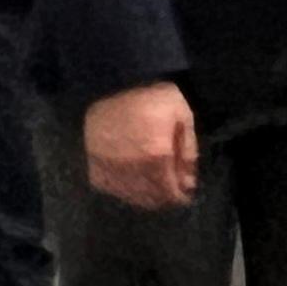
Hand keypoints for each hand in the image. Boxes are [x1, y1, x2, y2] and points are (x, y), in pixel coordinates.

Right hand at [84, 82, 199, 209]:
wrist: (108, 87)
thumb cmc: (149, 98)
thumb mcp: (180, 114)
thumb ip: (188, 148)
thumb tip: (189, 179)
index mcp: (156, 158)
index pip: (171, 193)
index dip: (181, 196)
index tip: (186, 192)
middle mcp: (133, 172)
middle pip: (153, 199)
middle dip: (166, 197)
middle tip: (173, 189)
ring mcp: (112, 175)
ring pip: (134, 198)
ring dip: (148, 195)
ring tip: (156, 185)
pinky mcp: (96, 173)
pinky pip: (116, 191)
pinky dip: (127, 190)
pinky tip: (135, 179)